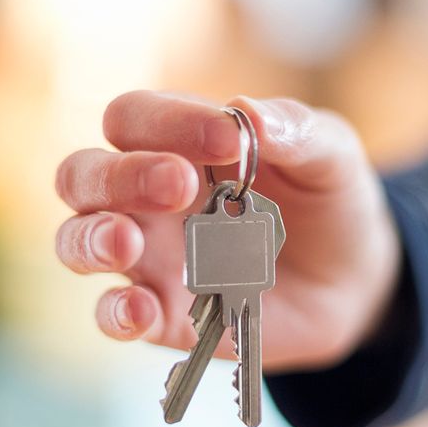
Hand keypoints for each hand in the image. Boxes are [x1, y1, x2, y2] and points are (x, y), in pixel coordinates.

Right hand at [54, 91, 399, 370]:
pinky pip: (111, 314)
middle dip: (121, 176)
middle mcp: (145, 195)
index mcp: (177, 141)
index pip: (135, 117)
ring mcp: (147, 257)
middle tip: (178, 185)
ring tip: (128, 243)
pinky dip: (114, 312)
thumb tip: (246, 111)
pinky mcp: (162, 314)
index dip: (169, 122)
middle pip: (84, 174)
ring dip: (92, 238)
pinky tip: (140, 309)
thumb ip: (295, 130)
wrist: (350, 278)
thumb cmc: (326, 197)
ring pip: (77, 240)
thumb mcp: (329, 154)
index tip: (229, 139)